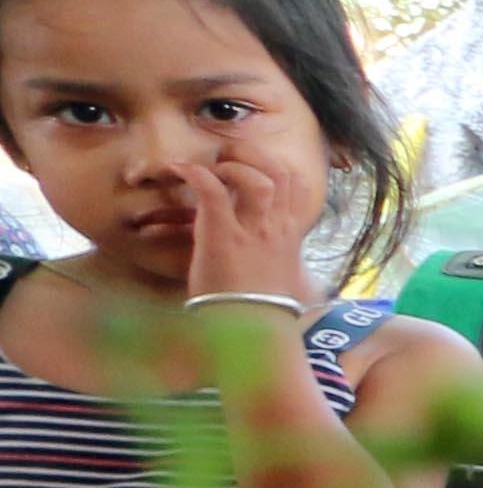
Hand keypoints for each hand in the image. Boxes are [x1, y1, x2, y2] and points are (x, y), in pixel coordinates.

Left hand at [184, 134, 327, 304]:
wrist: (254, 333)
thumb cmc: (263, 312)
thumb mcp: (282, 281)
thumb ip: (281, 263)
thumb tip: (289, 271)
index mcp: (289, 236)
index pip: (297, 186)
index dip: (276, 167)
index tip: (255, 163)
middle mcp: (276, 228)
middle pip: (279, 173)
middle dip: (254, 155)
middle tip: (230, 154)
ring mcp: (252, 232)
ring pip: (255, 177)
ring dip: (231, 164)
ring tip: (211, 164)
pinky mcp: (223, 237)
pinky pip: (212, 191)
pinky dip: (195, 174)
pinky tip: (180, 169)